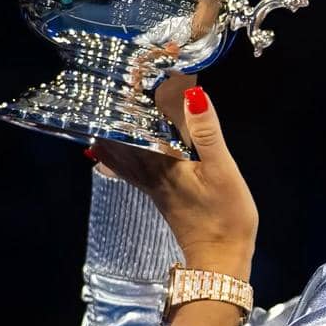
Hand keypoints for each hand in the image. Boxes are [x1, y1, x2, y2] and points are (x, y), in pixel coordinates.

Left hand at [91, 74, 258, 262]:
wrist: (220, 259)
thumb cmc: (224, 217)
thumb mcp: (222, 171)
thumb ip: (207, 133)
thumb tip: (193, 94)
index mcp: (163, 161)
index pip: (141, 118)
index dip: (137, 89)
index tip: (136, 65)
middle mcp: (149, 171)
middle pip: (124, 133)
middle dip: (119, 107)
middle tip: (112, 82)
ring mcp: (152, 185)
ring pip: (122, 151)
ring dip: (113, 128)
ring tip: (102, 108)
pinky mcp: (160, 194)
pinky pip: (130, 167)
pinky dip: (116, 153)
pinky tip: (106, 150)